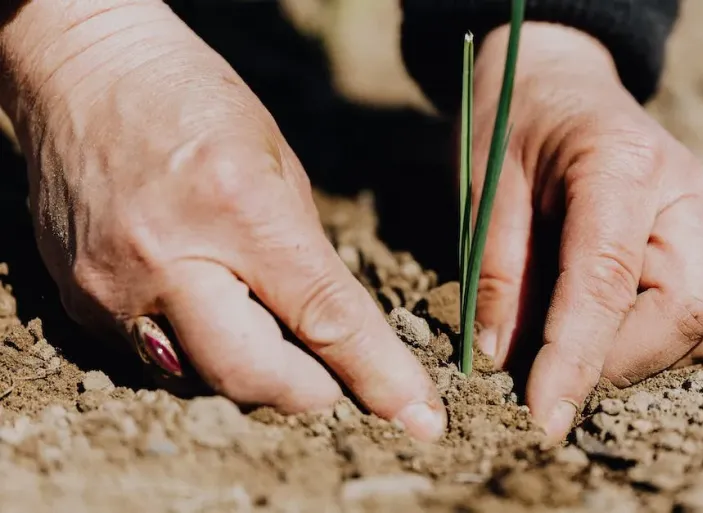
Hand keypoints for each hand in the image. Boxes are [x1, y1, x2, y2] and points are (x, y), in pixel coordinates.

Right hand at [0, 0, 444, 439]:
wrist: (84, 72)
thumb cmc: (194, 101)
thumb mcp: (278, 164)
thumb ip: (306, 256)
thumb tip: (334, 334)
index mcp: (238, 209)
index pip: (324, 318)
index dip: (378, 376)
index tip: (419, 418)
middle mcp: (168, 259)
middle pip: (254, 378)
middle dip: (310, 391)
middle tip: (332, 376)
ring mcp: (113, 288)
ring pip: (204, 380)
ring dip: (252, 370)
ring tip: (261, 317)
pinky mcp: (79, 303)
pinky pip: (156, 360)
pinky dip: (198, 349)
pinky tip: (204, 301)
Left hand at [470, 23, 702, 443]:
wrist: (557, 78)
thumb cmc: (514, 120)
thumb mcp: (485, 183)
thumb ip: (495, 268)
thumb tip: (501, 359)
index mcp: (622, 164)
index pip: (609, 280)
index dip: (576, 358)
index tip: (542, 417)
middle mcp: (682, 191)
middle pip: (690, 311)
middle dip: (620, 362)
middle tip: (551, 372)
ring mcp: (701, 215)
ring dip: (640, 355)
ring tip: (571, 345)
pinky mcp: (700, 239)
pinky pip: (701, 312)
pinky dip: (653, 338)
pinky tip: (600, 324)